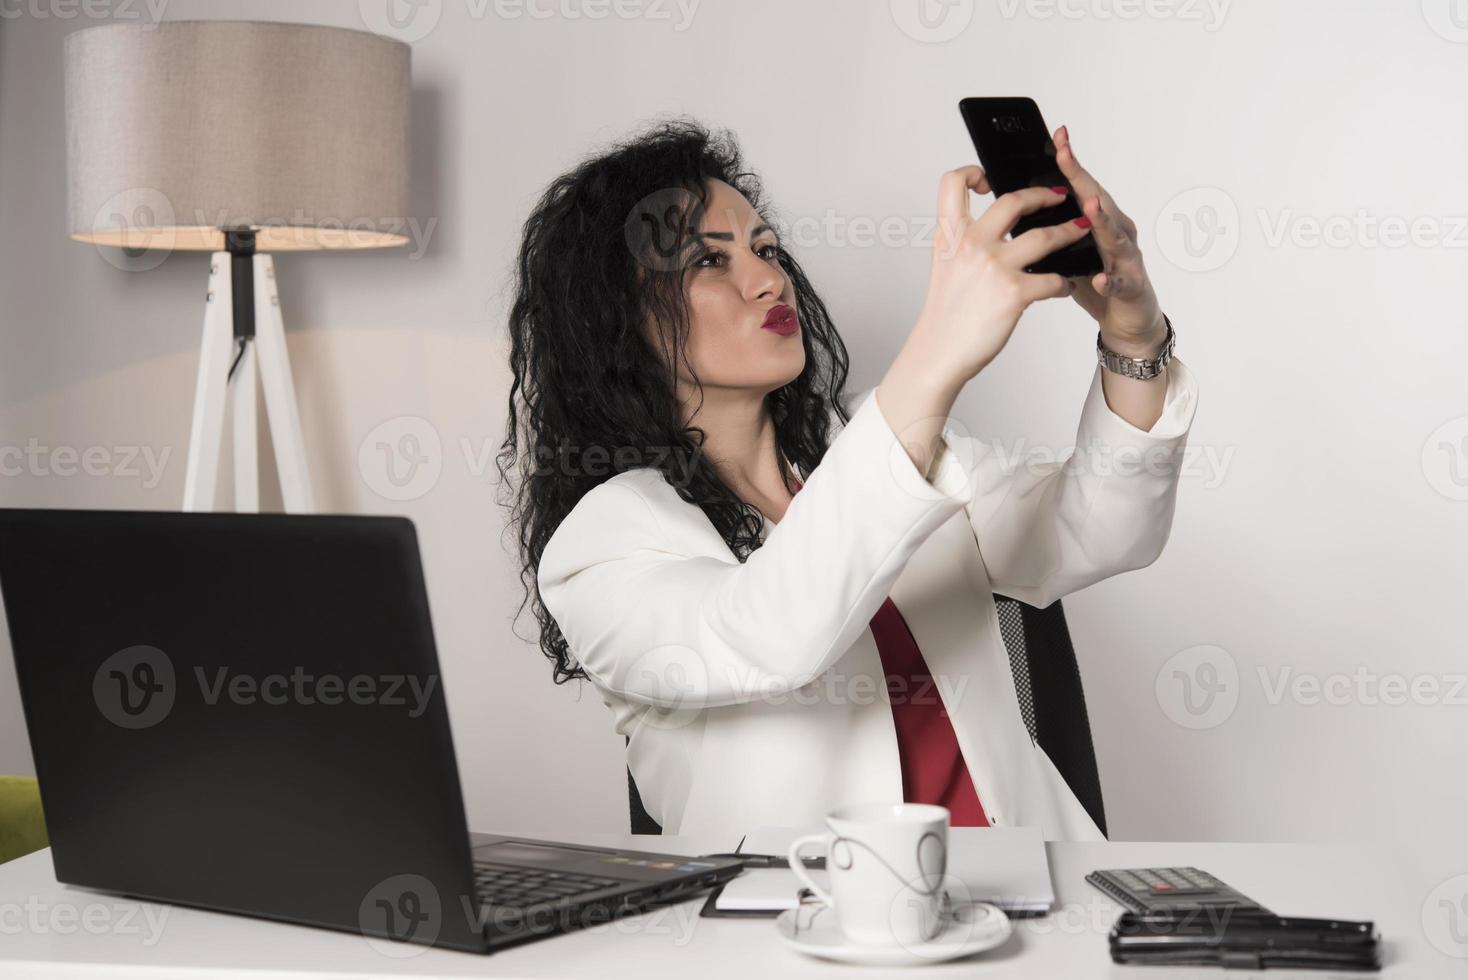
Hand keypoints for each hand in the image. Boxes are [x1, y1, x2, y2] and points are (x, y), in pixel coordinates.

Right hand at [912, 166, 1093, 383]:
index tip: (988, 179)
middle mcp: (971, 244)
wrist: (940, 351)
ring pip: (1046, 236)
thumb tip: (991, 227)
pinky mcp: (1014, 293)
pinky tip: (1064, 286)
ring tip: (1081, 230)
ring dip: (1070, 231)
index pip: (952, 183)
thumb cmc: (945, 314)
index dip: (971, 172)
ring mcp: (994, 267)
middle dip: (1044, 195)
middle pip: (1014, 200)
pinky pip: (1053, 279)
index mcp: (950, 236)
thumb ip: (963, 242)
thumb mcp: (945, 266)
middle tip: (1059, 196)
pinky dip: (1063, 282)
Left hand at [1053, 125, 1167, 356]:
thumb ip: (1050, 231)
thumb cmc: (1095, 281)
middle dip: (1082, 179)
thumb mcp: (1068, 251)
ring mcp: (1126, 259)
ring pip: (1115, 237)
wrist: (1126, 320)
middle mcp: (1116, 232)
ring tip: (1090, 208)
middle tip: (1066, 156)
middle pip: (1098, 201)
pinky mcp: (1131, 287)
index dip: (1069, 163)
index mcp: (1097, 221)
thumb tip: (1015, 211)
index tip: (1056, 136)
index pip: (1080, 187)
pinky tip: (1100, 279)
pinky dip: (1110, 281)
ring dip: (1103, 221)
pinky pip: (1119, 284)